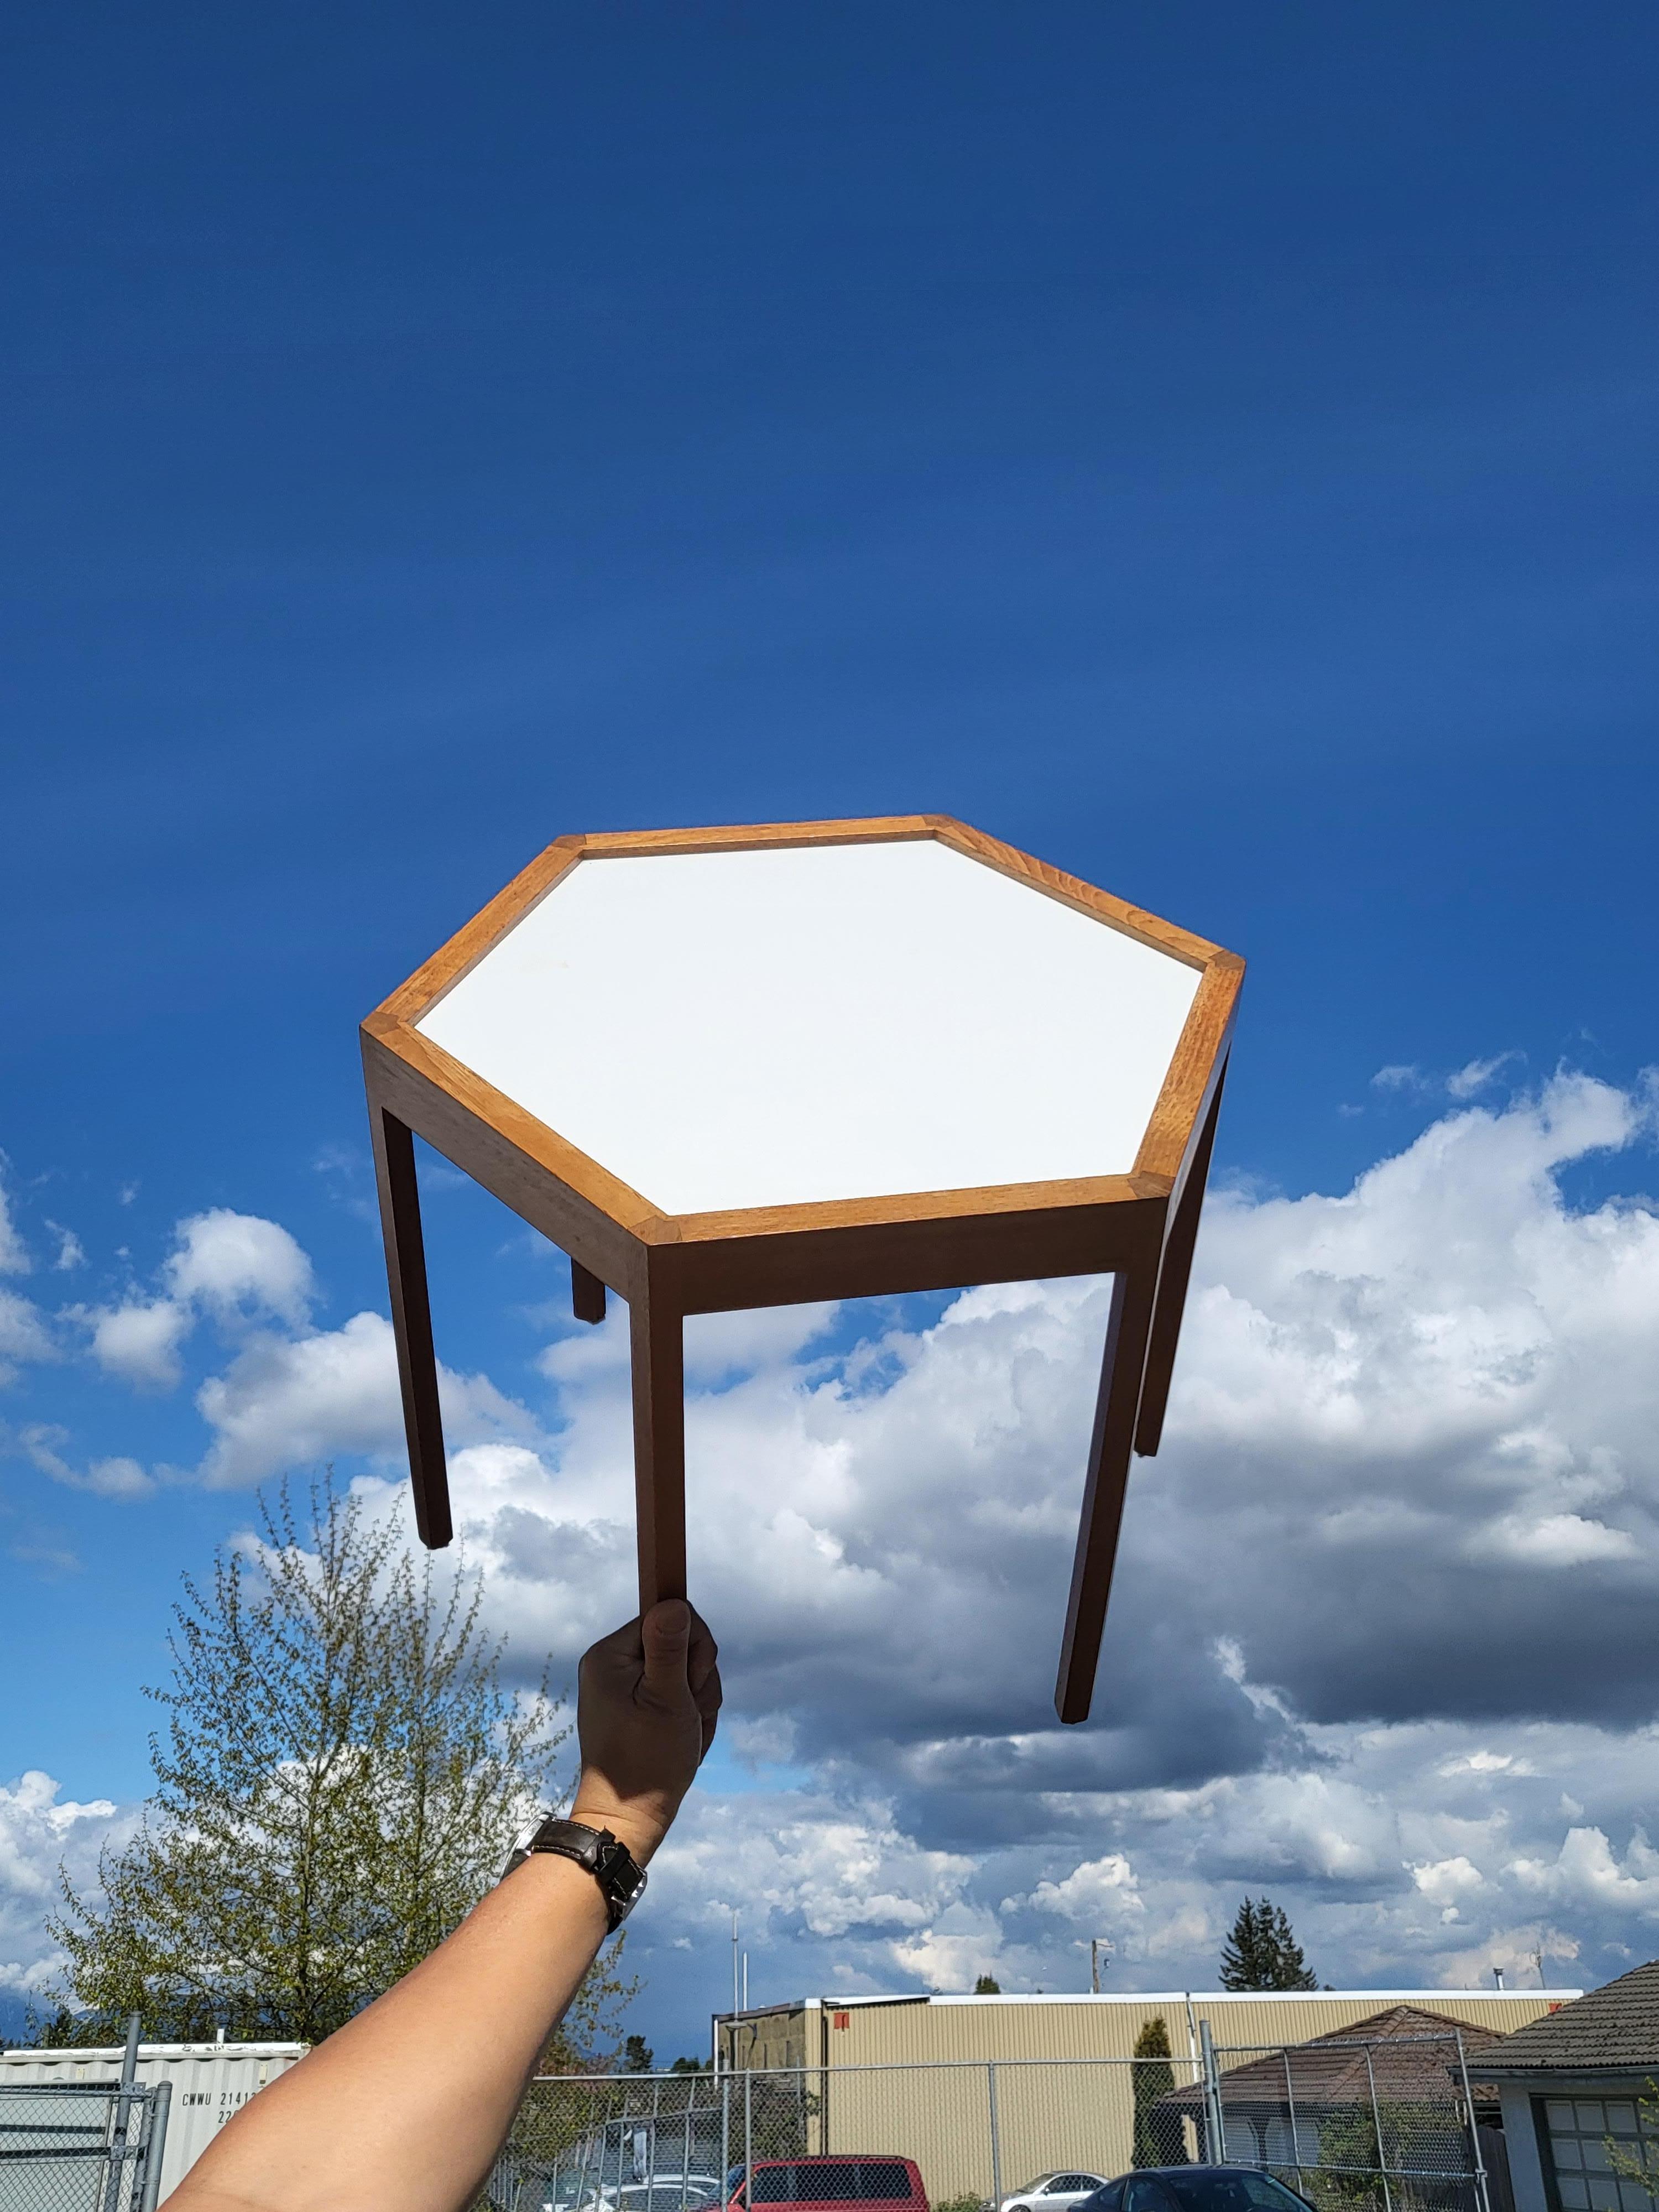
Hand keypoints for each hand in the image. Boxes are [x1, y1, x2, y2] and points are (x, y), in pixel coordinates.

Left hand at [570, 1601, 720, 1865]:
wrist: (627, 1819)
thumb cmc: (648, 1762)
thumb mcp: (668, 1699)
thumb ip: (670, 1647)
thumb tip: (673, 1603)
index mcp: (609, 1655)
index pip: (668, 1616)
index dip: (693, 1647)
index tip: (690, 1685)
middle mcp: (611, 1664)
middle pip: (679, 1643)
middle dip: (697, 1680)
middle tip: (688, 1717)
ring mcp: (622, 1687)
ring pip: (684, 1671)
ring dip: (696, 1702)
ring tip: (683, 1734)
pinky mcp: (634, 1707)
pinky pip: (675, 1694)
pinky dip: (687, 1716)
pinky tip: (681, 1740)